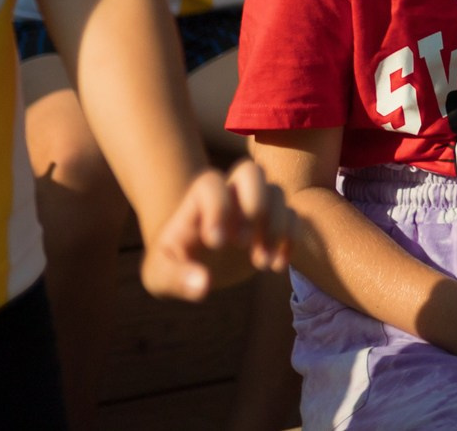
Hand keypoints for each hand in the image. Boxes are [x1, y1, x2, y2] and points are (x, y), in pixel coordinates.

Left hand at [138, 162, 290, 299]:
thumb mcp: (162, 274)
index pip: (211, 184)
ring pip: (277, 192)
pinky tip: (277, 267)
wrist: (191, 267)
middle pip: (251, 171)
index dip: (217, 207)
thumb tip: (202, 285)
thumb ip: (176, 277)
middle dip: (255, 203)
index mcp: (198, 200)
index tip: (216, 243)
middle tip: (242, 244)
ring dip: (275, 227)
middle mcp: (229, 195)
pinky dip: (291, 239)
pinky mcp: (271, 224)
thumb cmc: (172, 265)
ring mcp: (253, 206)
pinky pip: (294, 216)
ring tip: (261, 264)